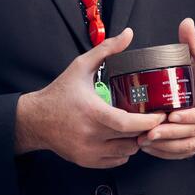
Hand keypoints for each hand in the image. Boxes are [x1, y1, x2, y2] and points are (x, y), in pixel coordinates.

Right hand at [15, 28, 166, 168]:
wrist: (35, 120)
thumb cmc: (59, 93)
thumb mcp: (81, 66)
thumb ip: (106, 49)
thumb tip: (128, 34)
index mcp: (92, 113)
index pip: (128, 124)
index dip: (148, 122)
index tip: (160, 114)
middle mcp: (90, 136)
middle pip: (132, 139)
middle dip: (147, 130)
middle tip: (154, 118)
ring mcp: (88, 151)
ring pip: (127, 152)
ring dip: (136, 140)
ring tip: (139, 127)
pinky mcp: (86, 161)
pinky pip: (116, 161)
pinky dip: (124, 151)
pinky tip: (124, 138)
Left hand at [139, 18, 194, 160]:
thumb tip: (185, 23)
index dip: (191, 117)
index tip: (172, 115)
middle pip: (193, 133)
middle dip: (170, 134)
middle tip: (148, 132)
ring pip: (187, 146)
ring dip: (165, 146)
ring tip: (144, 141)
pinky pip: (184, 153)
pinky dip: (167, 153)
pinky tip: (150, 149)